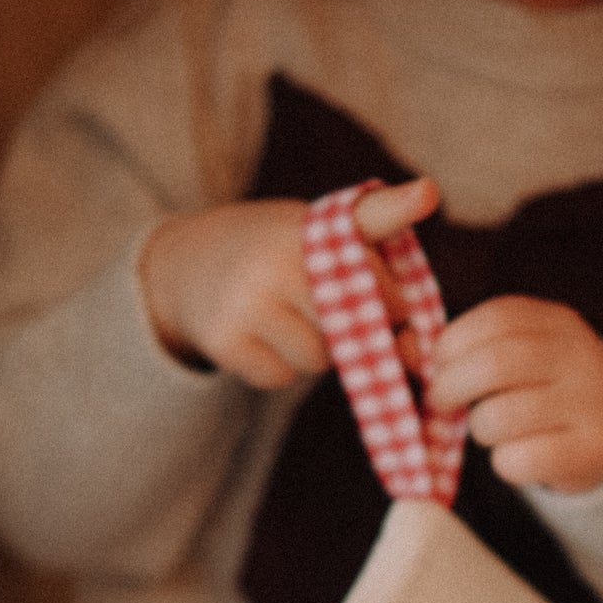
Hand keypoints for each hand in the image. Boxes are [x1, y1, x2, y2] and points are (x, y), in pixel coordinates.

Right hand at [138, 177, 439, 387]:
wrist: (186, 264)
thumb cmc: (276, 252)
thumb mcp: (322, 229)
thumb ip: (380, 268)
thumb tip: (417, 351)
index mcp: (309, 225)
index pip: (370, 244)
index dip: (396, 260)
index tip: (416, 237)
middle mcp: (277, 258)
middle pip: (354, 323)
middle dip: (357, 326)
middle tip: (332, 310)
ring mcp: (247, 300)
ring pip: (318, 357)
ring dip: (316, 351)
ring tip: (290, 318)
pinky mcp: (225, 339)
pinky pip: (281, 376)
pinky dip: (280, 367)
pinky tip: (261, 335)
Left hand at [426, 295, 602, 493]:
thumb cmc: (542, 391)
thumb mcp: (512, 358)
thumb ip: (461, 350)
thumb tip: (402, 347)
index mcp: (557, 323)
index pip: (496, 320)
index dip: (453, 343)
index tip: (437, 365)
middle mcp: (580, 356)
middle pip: (495, 365)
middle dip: (450, 387)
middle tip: (439, 403)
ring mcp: (591, 403)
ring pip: (502, 417)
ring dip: (478, 429)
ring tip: (487, 430)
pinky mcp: (595, 449)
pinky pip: (522, 459)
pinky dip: (504, 463)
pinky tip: (514, 456)